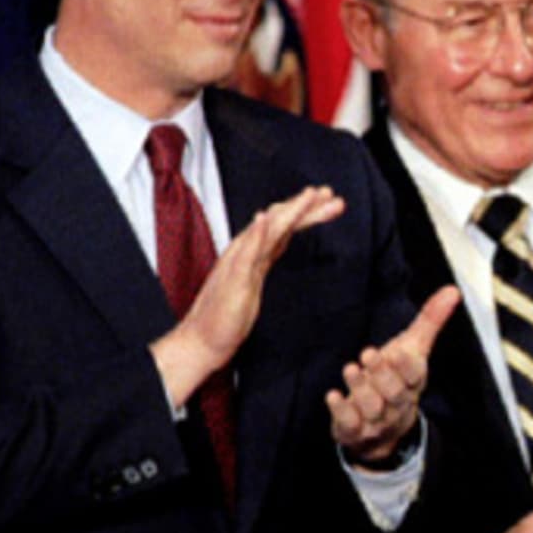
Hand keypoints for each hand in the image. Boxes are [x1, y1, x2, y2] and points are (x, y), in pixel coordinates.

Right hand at [150, 186, 345, 403]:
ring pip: (266, 231)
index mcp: (253, 253)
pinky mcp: (233, 281)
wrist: (202, 340)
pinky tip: (264, 218)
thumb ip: (264, 257)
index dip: (306, 212)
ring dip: (288, 212)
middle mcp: (245, 252)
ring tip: (310, 196)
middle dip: (305, 206)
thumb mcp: (254, 280)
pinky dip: (255, 234)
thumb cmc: (227, 315)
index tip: (330, 201)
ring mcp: (238, 265)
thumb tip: (279, 240)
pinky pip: (245, 254)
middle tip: (330, 192)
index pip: (283, 227)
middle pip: (279, 223)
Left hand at [328, 285, 460, 461]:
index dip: (407, 366)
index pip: (415, 375)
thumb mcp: (413, 349)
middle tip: (368, 353)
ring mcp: (377, 419)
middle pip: (395, 392)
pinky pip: (350, 423)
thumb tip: (453, 290)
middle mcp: (398, 403)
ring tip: (350, 369)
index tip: (399, 351)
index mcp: (413, 382)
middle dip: (382, 374)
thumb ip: (431, 320)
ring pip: (372, 406)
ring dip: (360, 388)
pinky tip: (333, 395)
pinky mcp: (355, 429)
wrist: (384, 430)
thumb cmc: (398, 378)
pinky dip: (341, 410)